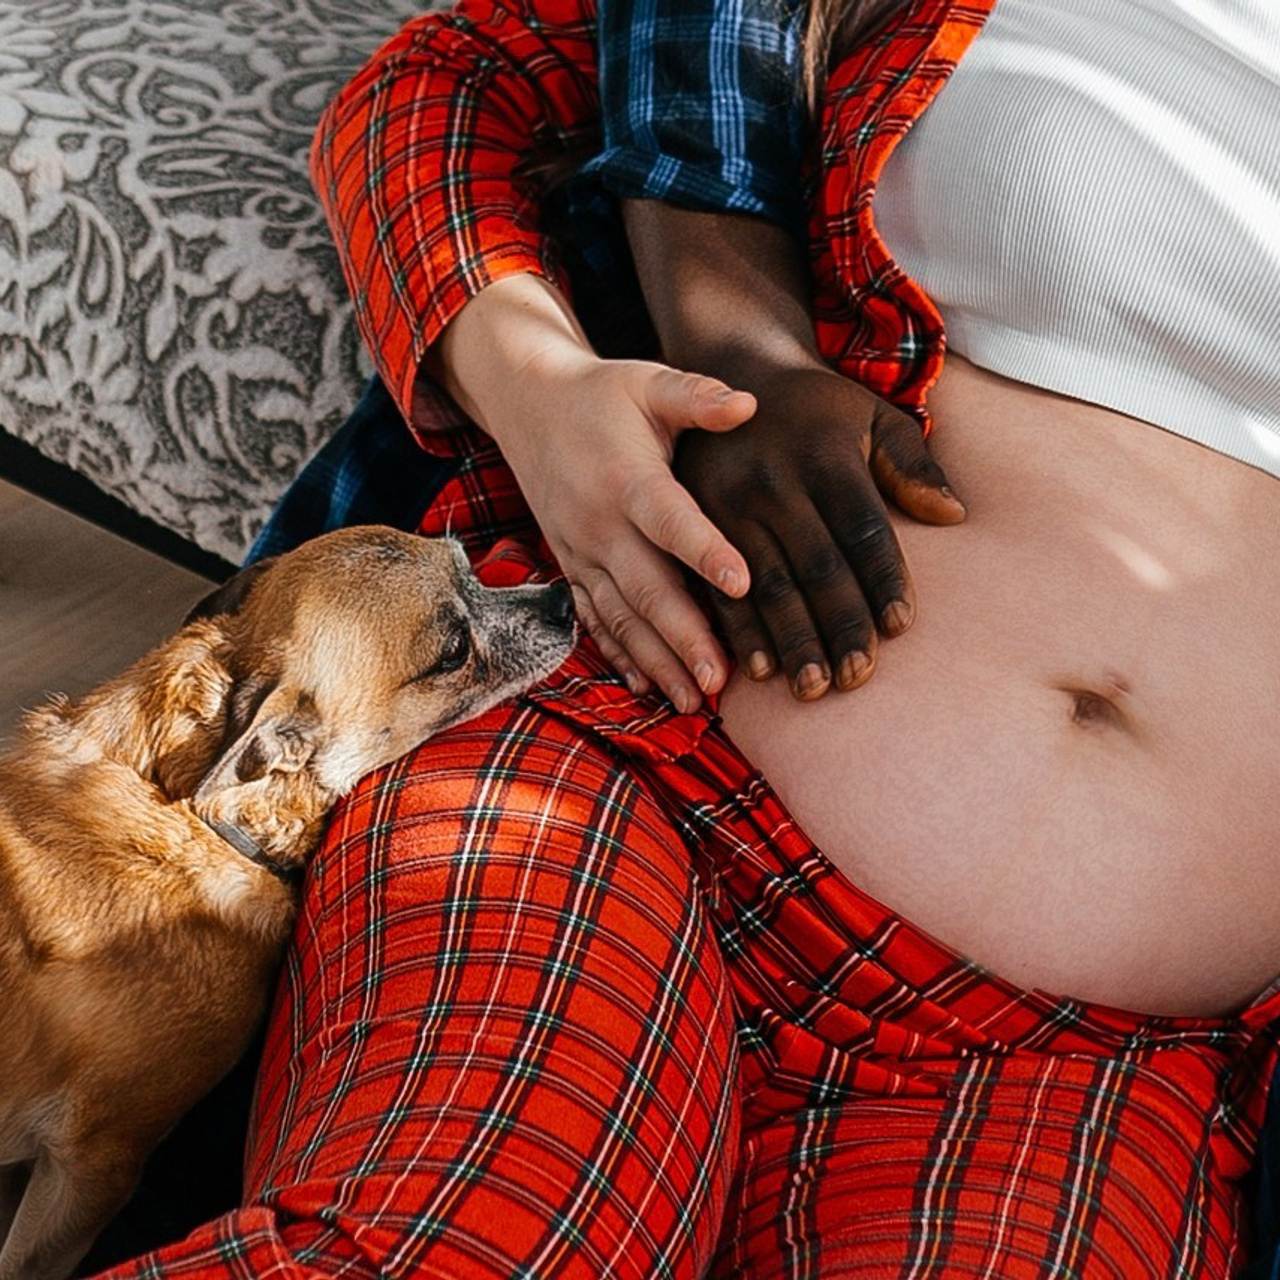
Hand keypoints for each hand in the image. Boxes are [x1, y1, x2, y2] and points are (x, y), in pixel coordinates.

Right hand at [491, 351, 756, 711]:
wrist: (529, 407)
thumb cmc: (604, 395)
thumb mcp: (648, 382)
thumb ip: (697, 396)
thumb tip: (751, 404)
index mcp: (626, 478)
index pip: (668, 519)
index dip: (704, 550)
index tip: (742, 583)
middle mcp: (599, 523)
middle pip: (645, 587)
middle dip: (683, 637)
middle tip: (719, 679)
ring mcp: (581, 551)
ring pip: (620, 616)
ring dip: (656, 661)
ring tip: (693, 700)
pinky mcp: (572, 567)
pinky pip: (593, 618)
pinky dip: (618, 655)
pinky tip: (645, 688)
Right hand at [675, 362, 965, 699]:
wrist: (731, 374)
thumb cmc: (816, 408)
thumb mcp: (870, 414)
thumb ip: (912, 462)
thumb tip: (953, 514)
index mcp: (823, 453)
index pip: (862, 528)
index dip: (883, 580)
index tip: (901, 627)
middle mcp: (773, 480)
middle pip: (815, 566)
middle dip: (838, 626)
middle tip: (856, 678)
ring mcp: (727, 503)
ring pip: (765, 585)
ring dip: (789, 641)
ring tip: (811, 689)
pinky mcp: (694, 522)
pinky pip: (715, 585)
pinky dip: (738, 632)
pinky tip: (755, 671)